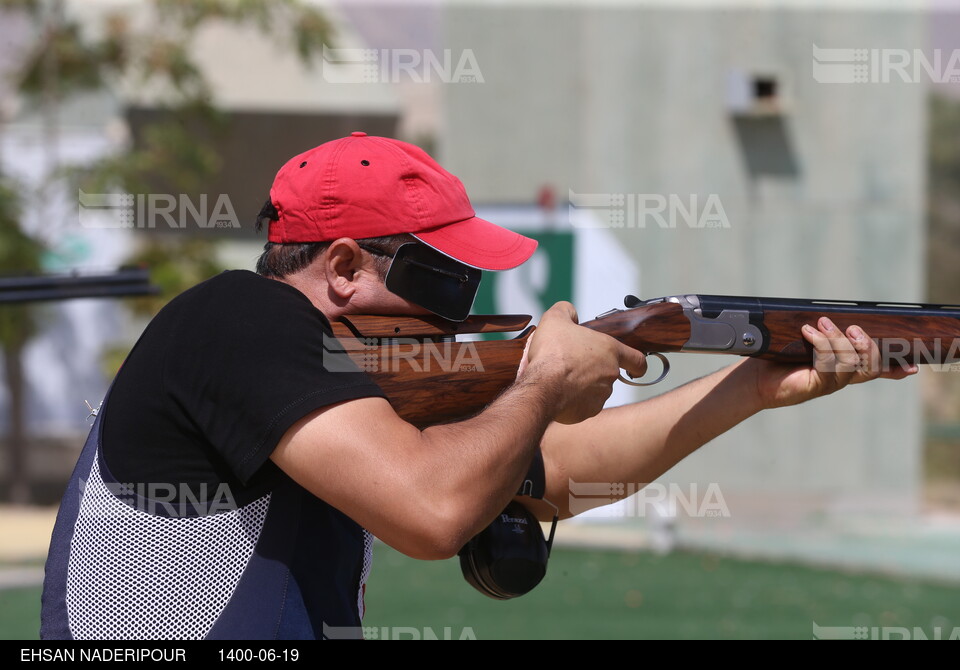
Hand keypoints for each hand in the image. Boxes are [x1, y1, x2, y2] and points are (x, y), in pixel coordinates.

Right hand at [520, 302, 646, 423]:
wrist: (543, 386)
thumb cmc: (553, 352)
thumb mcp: (555, 319)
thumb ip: (566, 310)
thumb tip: (570, 313)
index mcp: (609, 351)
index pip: (637, 359)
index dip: (637, 364)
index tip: (634, 368)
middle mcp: (610, 374)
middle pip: (609, 374)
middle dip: (593, 371)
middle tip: (573, 366)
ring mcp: (601, 395)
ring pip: (595, 390)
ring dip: (582, 385)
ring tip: (560, 379)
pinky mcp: (587, 411)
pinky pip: (583, 405)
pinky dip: (573, 401)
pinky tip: (557, 393)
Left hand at [748, 317, 917, 409]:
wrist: (753, 378)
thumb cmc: (776, 358)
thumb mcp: (802, 343)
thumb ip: (821, 335)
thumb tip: (828, 316)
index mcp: (842, 368)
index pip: (874, 370)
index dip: (894, 369)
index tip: (913, 367)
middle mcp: (840, 378)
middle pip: (871, 366)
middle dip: (867, 345)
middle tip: (855, 328)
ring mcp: (830, 384)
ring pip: (851, 363)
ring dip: (839, 340)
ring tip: (823, 324)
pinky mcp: (816, 386)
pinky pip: (829, 365)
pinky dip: (821, 344)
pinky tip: (808, 332)